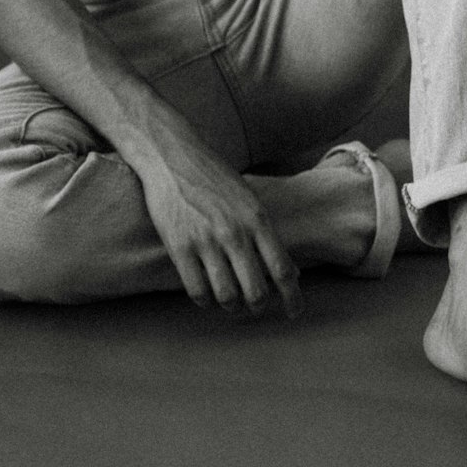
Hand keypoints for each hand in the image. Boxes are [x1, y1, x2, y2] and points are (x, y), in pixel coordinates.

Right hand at [137, 134, 303, 319]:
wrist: (172, 154)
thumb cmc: (215, 176)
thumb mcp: (249, 197)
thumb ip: (267, 233)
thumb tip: (290, 270)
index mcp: (256, 218)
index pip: (282, 269)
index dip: (292, 298)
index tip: (294, 312)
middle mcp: (234, 232)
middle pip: (256, 292)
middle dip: (259, 307)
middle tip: (257, 308)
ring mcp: (205, 240)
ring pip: (227, 297)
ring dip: (232, 307)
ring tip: (232, 302)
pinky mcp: (179, 247)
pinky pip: (197, 291)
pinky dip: (206, 301)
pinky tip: (208, 294)